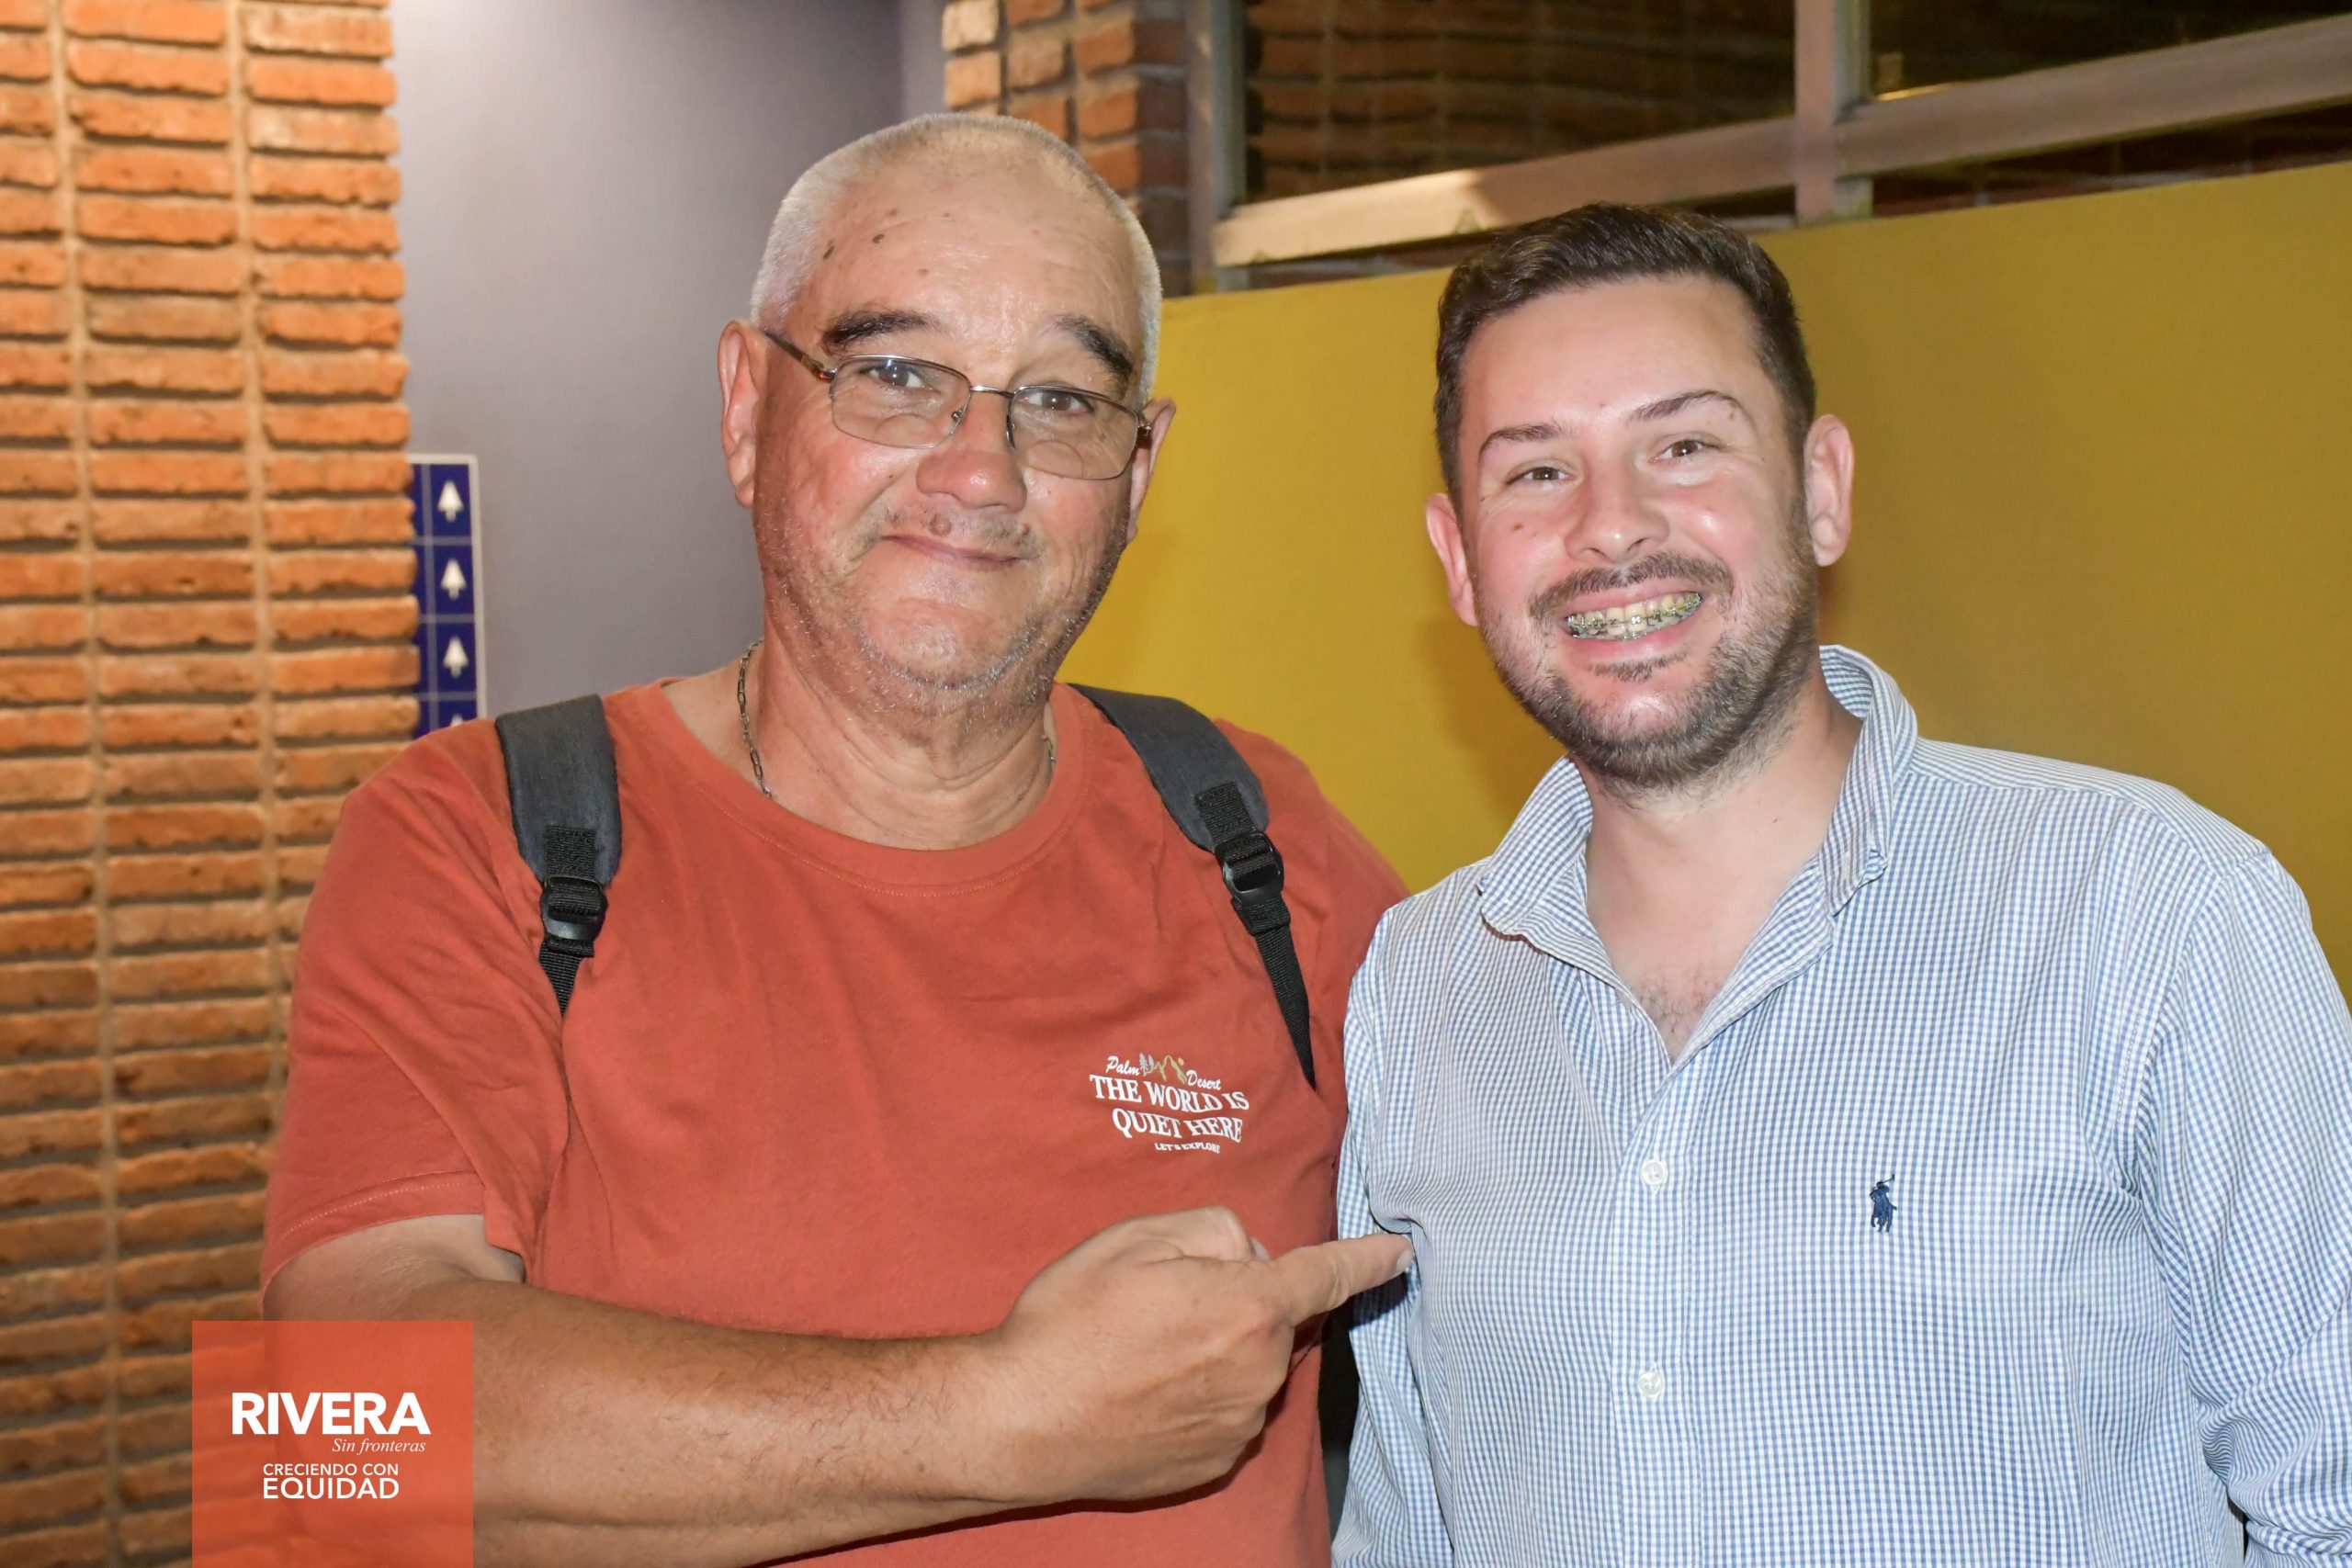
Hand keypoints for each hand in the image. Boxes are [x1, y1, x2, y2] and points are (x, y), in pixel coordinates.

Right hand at [970, 1207, 1411, 1505]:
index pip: (1327, 1276)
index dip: (1366, 1260)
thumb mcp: (1136, 1238)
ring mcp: (1239, 1425)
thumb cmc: (1071, 1323)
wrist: (1019, 1421)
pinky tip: (1142, 1391)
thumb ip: (1214, 1229)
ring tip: (1138, 1351)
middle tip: (1158, 1300)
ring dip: (1215, 1349)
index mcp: (1248, 1307)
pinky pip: (1224, 1410)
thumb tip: (1249, 1256)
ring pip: (1246, 1364)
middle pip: (1270, 1316)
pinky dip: (1196, 1394)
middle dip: (1235, 1299)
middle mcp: (1258, 1372)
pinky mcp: (1213, 1462)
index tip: (1399, 1253)